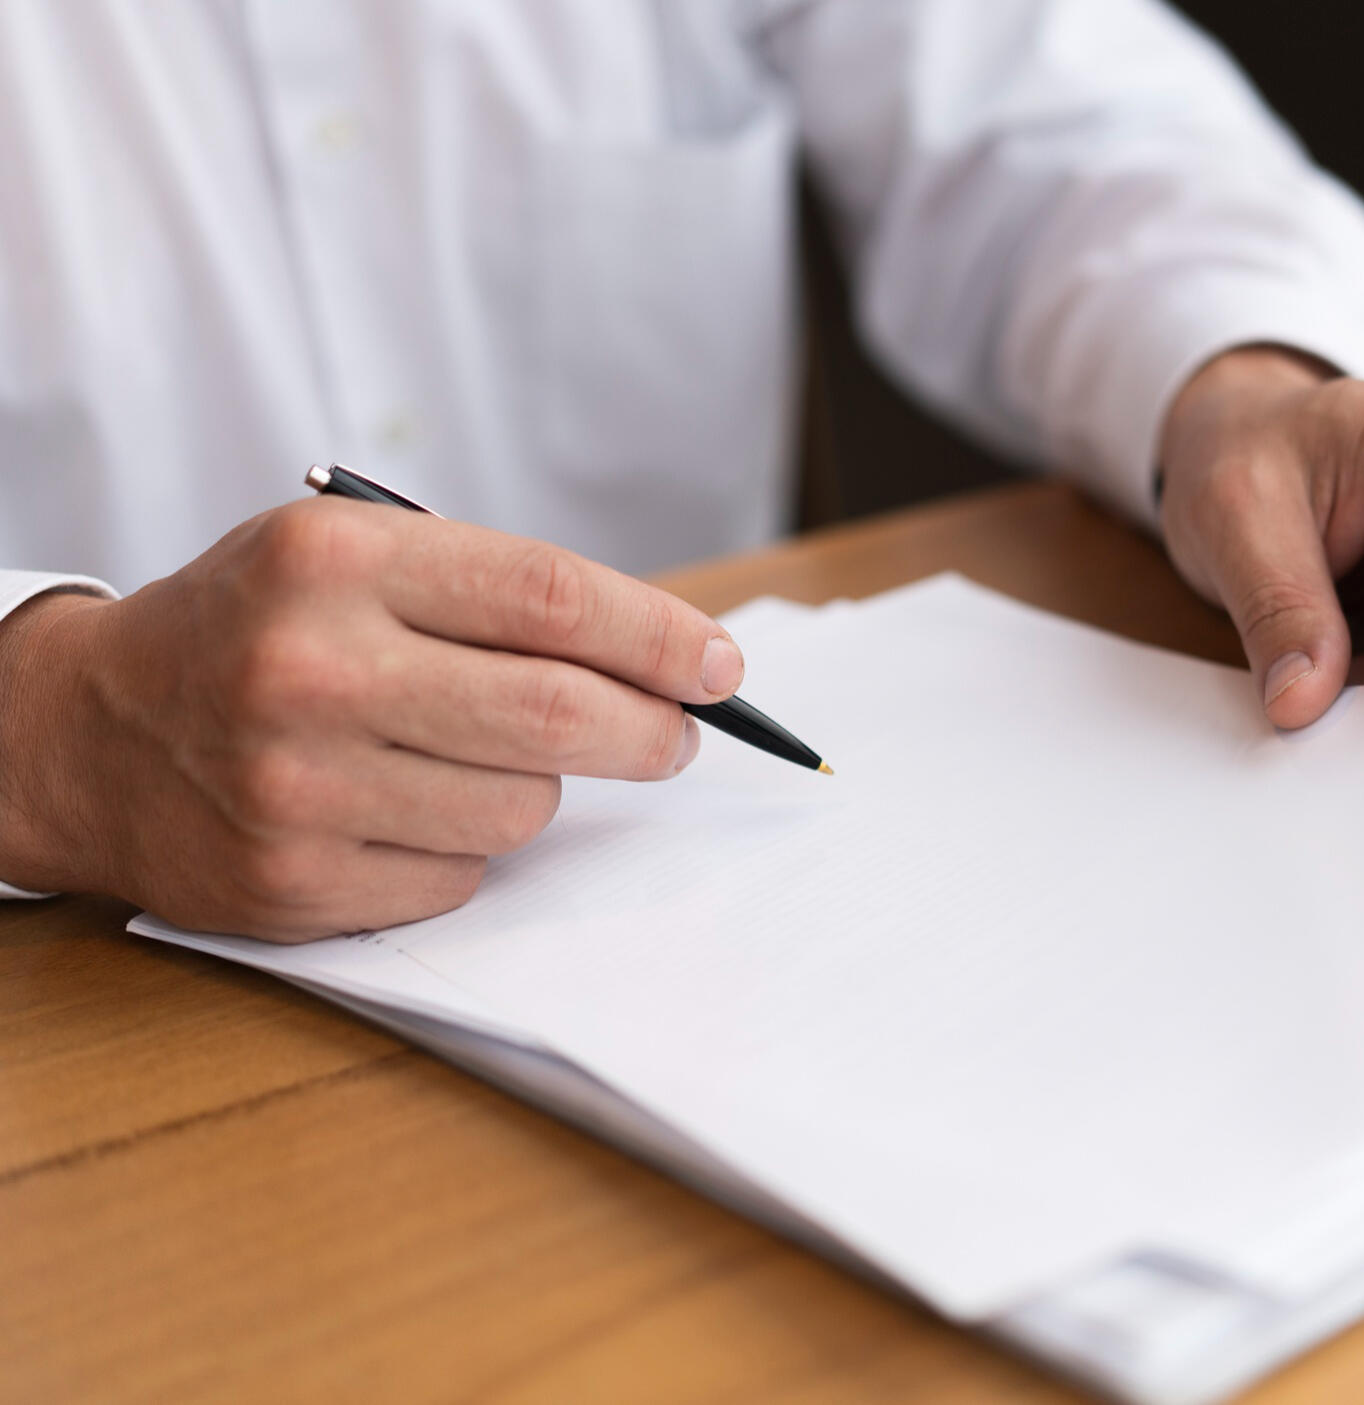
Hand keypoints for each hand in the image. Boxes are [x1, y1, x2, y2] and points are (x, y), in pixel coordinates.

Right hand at [0, 502, 743, 939]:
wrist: (89, 734)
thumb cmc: (259, 630)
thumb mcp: (354, 558)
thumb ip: (498, 594)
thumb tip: (675, 661)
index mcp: (335, 561)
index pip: (551, 599)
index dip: (660, 638)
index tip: (721, 667)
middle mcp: (311, 671)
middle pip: (557, 715)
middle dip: (652, 731)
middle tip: (679, 735)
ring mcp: (296, 787)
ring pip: (524, 809)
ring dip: (539, 788)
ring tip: (475, 755)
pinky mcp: (292, 883)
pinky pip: (461, 876)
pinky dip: (465, 845)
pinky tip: (404, 809)